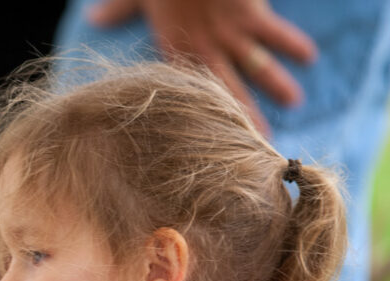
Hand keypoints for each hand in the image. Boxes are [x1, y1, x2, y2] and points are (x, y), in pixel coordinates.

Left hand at [88, 0, 317, 132]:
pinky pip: (274, 32)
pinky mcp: (249, 14)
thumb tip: (92, 18)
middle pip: (226, 91)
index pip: (185, 91)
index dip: (196, 116)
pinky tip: (310, 56)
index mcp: (173, 49)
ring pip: (255, 66)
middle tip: (259, 144)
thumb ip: (118, 10)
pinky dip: (292, 42)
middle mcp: (202, 49)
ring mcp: (228, 33)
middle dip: (243, 118)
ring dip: (275, 84)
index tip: (205, 139)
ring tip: (294, 103)